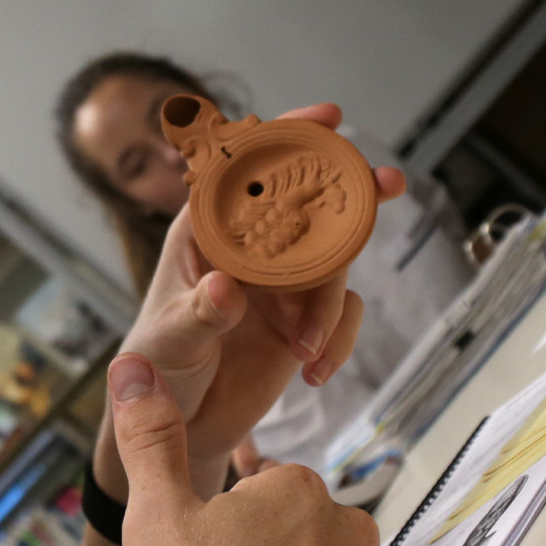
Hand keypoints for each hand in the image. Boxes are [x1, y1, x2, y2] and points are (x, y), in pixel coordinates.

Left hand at [109, 103, 402, 494]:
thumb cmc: (157, 367)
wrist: (180, 427)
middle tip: (388, 181)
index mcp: (207, 231)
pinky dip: (337, 341)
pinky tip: (313, 370)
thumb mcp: (169, 338)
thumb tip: (226, 290)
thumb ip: (198, 313)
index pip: (247, 171)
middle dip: (350, 191)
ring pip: (333, 264)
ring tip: (308, 347)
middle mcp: (249, 249)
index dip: (287, 137)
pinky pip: (342, 317)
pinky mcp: (304, 321)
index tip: (328, 119)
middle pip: (308, 205)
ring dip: (331, 306)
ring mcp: (281, 285)